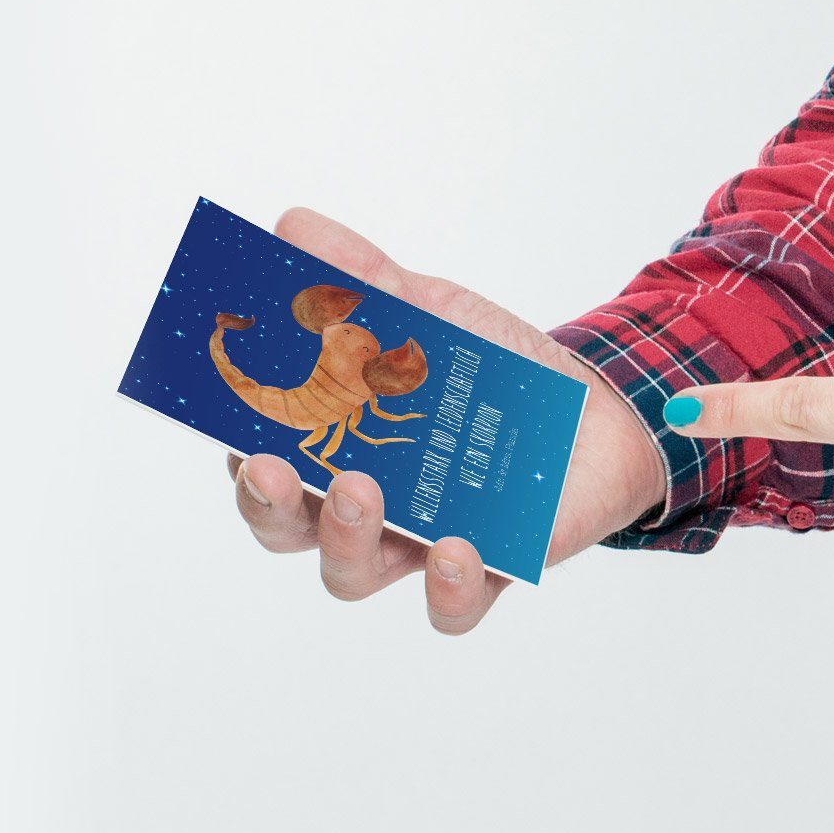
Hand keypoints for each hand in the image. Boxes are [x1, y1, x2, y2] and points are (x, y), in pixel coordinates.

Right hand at [225, 207, 668, 633]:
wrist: (597, 408)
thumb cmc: (493, 369)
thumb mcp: (430, 312)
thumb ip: (361, 278)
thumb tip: (292, 225)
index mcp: (333, 449)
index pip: (262, 464)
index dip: (239, 455)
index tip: (236, 429)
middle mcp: (362, 509)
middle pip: (288, 529)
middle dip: (272, 504)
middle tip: (275, 466)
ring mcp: (417, 548)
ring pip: (354, 573)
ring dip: (347, 537)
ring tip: (363, 489)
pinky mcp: (486, 572)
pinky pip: (452, 607)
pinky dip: (447, 589)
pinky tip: (458, 548)